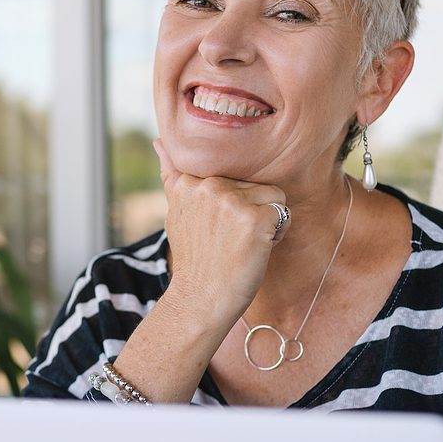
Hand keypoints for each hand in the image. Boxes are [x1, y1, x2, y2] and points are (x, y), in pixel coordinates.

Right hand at [154, 139, 287, 328]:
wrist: (199, 301)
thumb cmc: (194, 260)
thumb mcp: (176, 213)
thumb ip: (171, 174)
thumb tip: (159, 141)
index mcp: (189, 180)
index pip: (232, 174)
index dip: (232, 201)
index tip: (214, 228)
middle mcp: (209, 184)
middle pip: (254, 183)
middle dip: (250, 210)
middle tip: (228, 239)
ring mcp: (231, 199)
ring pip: (272, 195)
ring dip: (265, 221)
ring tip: (241, 244)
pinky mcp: (254, 217)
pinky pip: (284, 212)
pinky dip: (277, 234)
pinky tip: (254, 250)